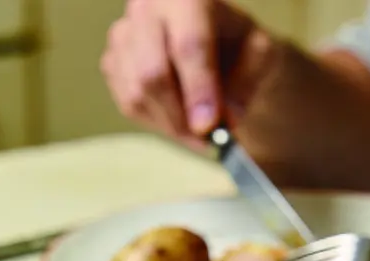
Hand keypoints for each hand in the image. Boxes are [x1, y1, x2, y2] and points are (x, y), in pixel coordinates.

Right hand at [100, 0, 281, 149]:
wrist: (211, 39)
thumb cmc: (235, 43)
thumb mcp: (258, 53)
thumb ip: (247, 82)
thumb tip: (224, 120)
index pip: (189, 45)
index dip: (199, 89)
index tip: (209, 126)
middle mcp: (147, 8)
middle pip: (152, 72)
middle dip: (180, 115)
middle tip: (205, 138)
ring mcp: (123, 35)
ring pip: (137, 94)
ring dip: (171, 124)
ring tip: (198, 133)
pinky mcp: (111, 62)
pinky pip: (128, 104)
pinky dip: (157, 122)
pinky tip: (179, 119)